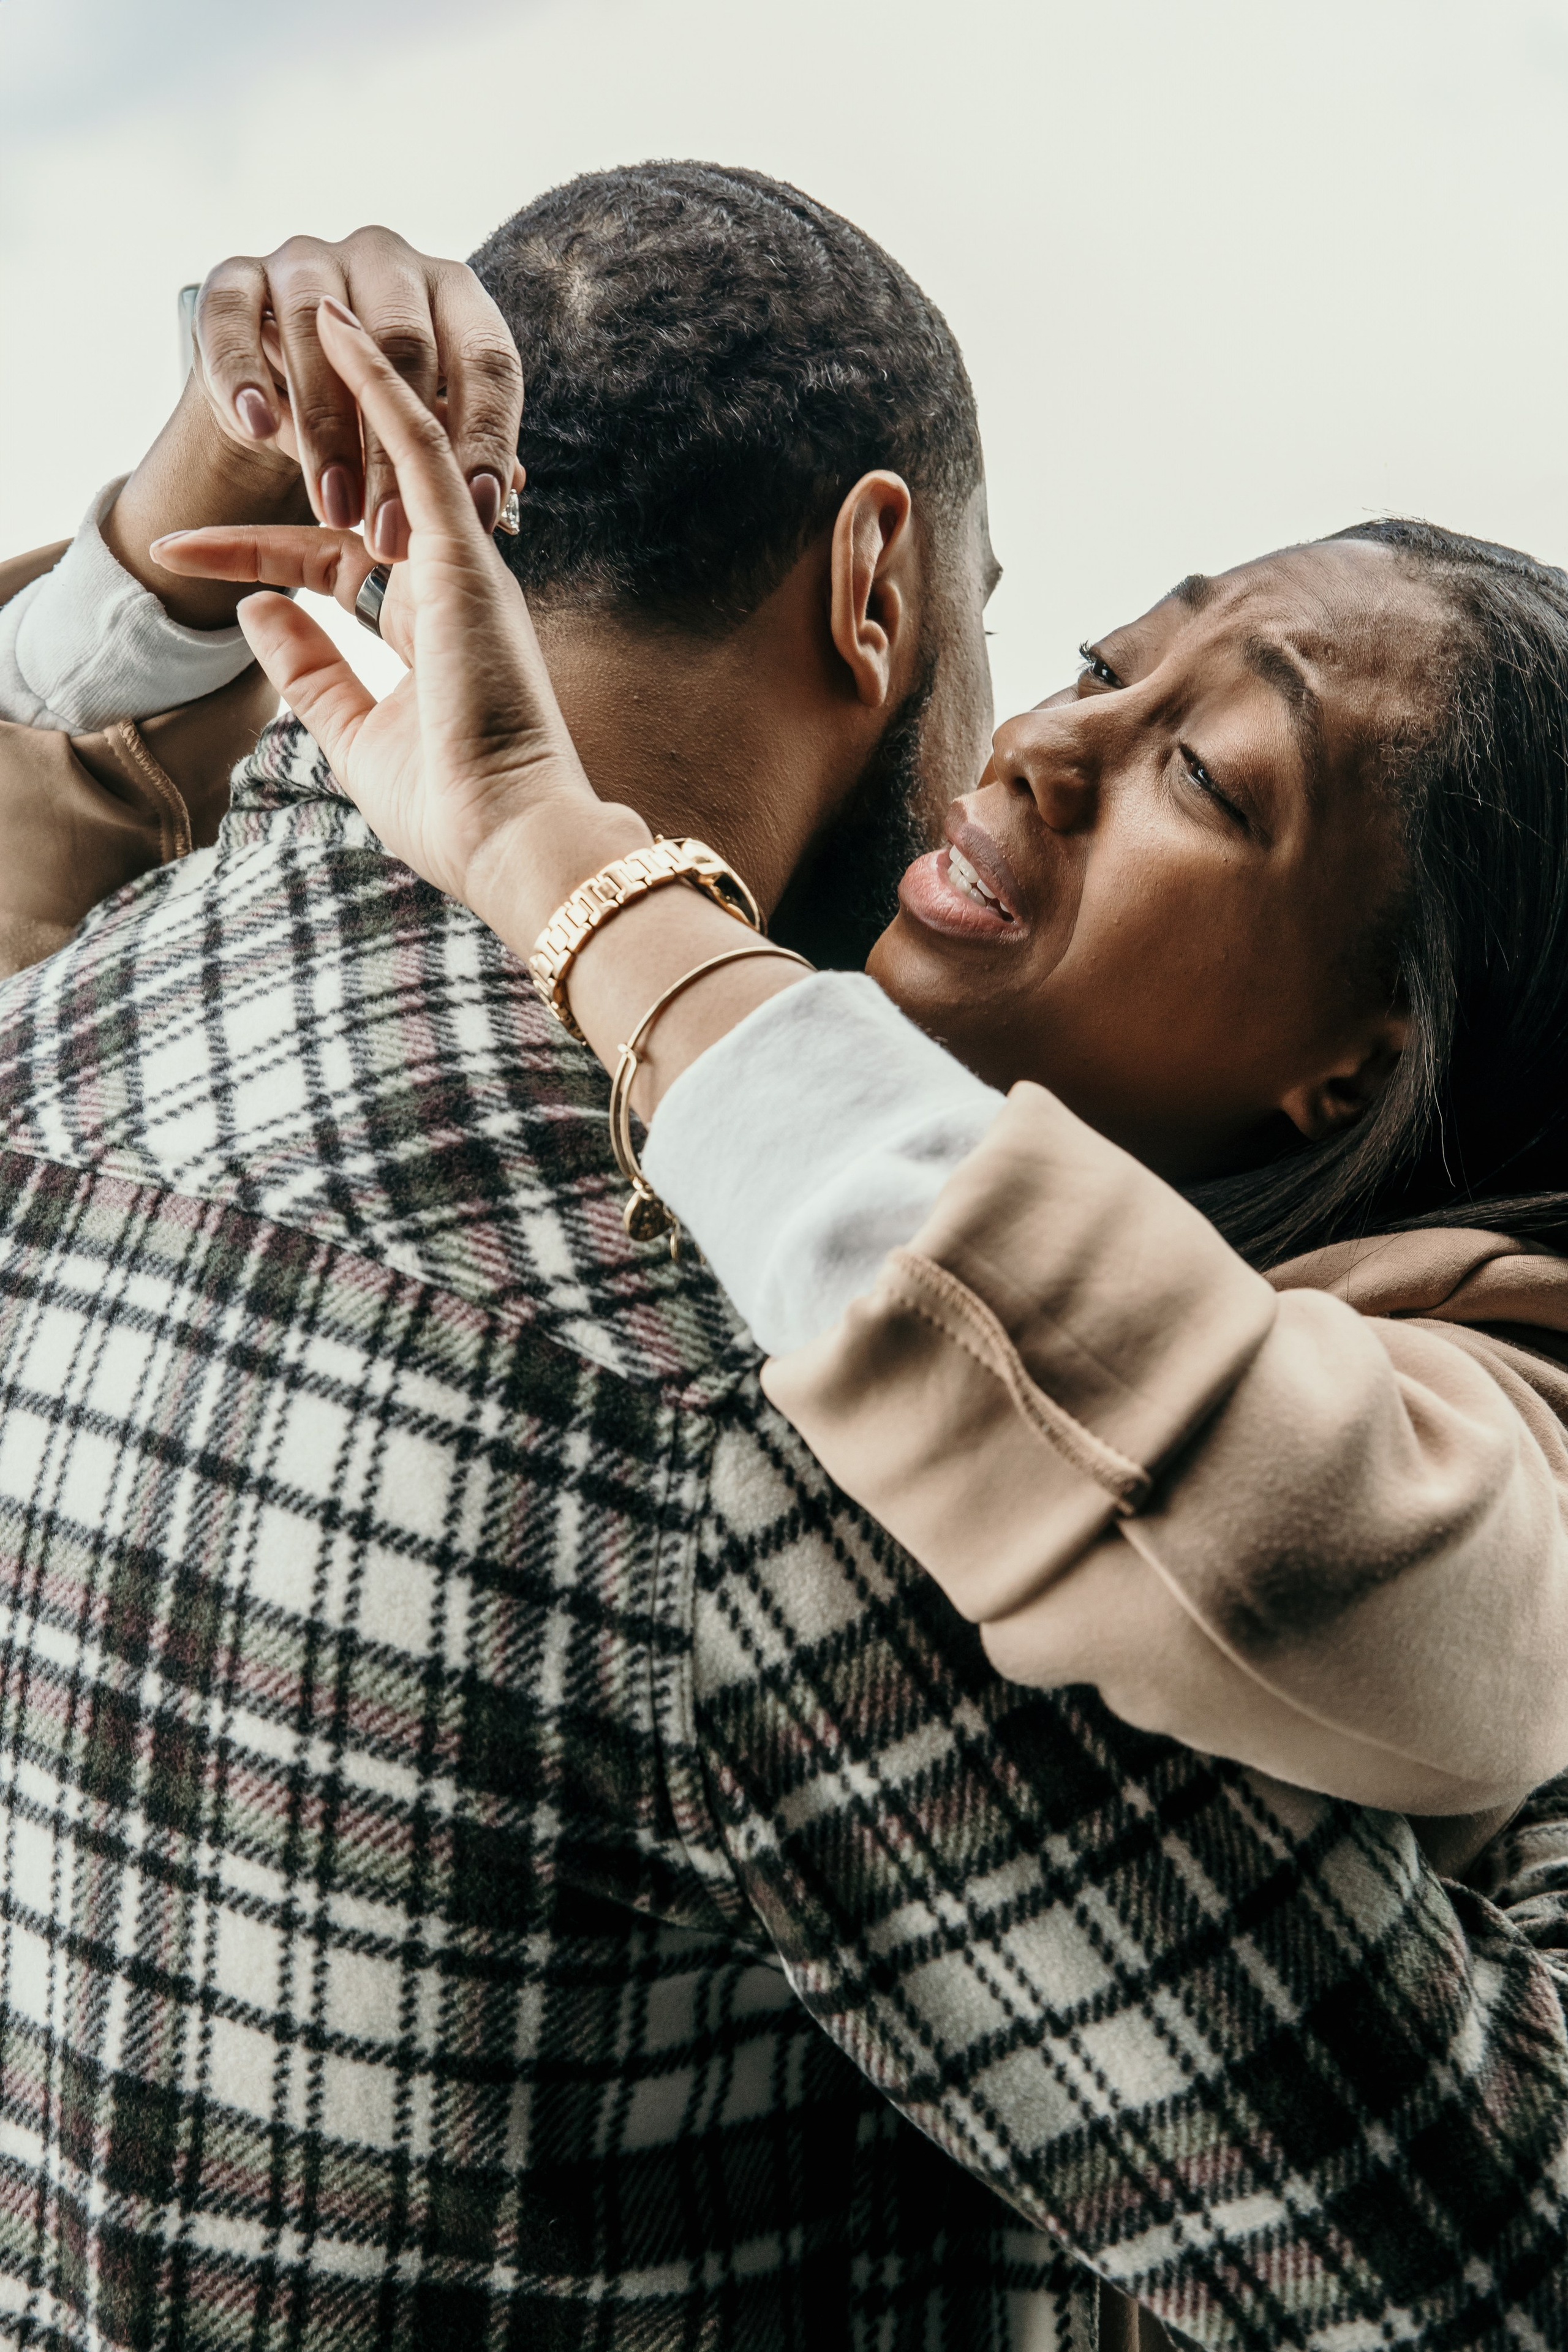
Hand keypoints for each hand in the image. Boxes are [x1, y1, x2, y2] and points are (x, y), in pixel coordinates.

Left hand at [165, 298, 645, 924]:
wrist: (508, 835)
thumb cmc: (447, 808)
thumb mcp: (351, 736)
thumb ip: (307, 671)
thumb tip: (253, 609)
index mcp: (424, 629)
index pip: (324, 564)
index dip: (251, 550)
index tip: (176, 551)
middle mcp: (447, 583)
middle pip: (353, 494)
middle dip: (293, 453)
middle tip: (229, 407)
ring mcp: (460, 562)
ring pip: (398, 449)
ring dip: (349, 385)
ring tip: (305, 305)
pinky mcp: (463, 552)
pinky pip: (420, 446)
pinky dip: (380, 385)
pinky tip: (340, 328)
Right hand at [190, 226, 524, 556]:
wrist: (275, 384)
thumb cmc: (371, 411)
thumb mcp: (425, 431)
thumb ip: (460, 450)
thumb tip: (508, 489)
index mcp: (452, 293)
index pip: (487, 358)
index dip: (487, 435)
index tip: (479, 510)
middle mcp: (387, 260)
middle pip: (405, 346)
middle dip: (399, 453)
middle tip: (393, 535)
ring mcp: (308, 259)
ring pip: (318, 332)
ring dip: (327, 430)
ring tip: (335, 510)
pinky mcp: (235, 275)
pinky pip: (232, 318)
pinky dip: (244, 375)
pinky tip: (257, 427)